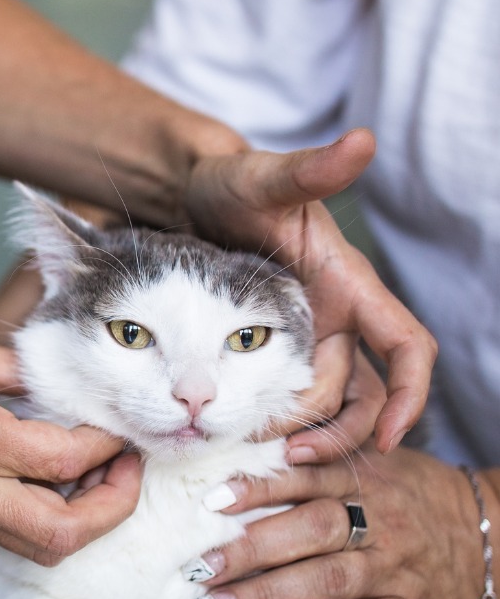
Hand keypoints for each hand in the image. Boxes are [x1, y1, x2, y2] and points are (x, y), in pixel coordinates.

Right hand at [0, 329, 141, 564]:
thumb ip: (14, 369)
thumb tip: (63, 383)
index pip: (64, 456)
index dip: (108, 442)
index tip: (121, 422)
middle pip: (62, 531)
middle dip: (113, 506)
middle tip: (128, 468)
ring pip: (39, 545)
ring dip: (83, 519)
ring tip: (98, 475)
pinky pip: (10, 533)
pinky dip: (46, 516)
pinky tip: (52, 479)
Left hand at [185, 128, 436, 453]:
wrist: (189, 196)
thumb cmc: (234, 184)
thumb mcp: (265, 180)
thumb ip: (308, 169)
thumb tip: (362, 141)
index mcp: (350, 286)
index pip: (405, 346)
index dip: (410, 394)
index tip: (390, 439)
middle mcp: (336, 318)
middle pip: (360, 393)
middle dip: (337, 431)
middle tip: (290, 457)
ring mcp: (303, 336)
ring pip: (323, 405)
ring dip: (304, 434)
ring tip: (263, 454)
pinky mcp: (268, 348)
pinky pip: (283, 398)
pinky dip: (273, 422)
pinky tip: (242, 438)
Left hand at [191, 445, 485, 598]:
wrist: (490, 530)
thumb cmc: (411, 495)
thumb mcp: (373, 464)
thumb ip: (318, 461)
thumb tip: (244, 459)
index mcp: (360, 481)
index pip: (301, 480)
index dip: (257, 489)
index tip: (212, 502)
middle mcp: (375, 521)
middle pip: (307, 531)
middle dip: (249, 551)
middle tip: (198, 568)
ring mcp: (394, 567)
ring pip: (330, 579)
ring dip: (271, 596)